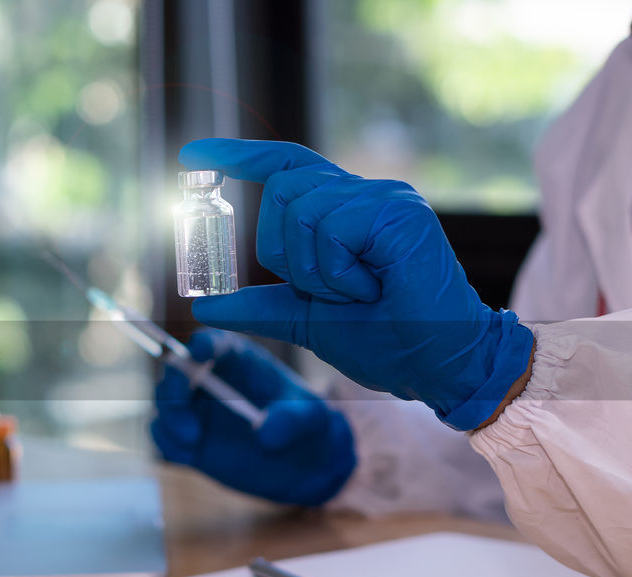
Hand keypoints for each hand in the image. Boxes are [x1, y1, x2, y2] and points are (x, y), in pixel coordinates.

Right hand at [150, 330, 355, 505]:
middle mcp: (211, 378)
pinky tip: (188, 453)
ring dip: (170, 416)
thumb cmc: (307, 426)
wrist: (301, 464)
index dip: (204, 344)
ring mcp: (196, 409)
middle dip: (174, 382)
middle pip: (177, 368)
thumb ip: (293, 420)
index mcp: (239, 360)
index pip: (215, 342)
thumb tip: (263, 433)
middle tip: (180, 403)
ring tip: (192, 439)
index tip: (201, 353)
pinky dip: (167, 441)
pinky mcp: (188, 439)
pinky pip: (163, 434)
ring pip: (165, 400)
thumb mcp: (311, 419)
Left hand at [182, 139, 533, 430]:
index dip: (238, 156)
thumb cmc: (387, 341)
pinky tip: (372, 288)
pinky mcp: (399, 210)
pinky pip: (332, 228)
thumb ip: (260, 307)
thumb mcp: (306, 322)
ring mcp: (383, 198)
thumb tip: (206, 307)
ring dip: (315, 270)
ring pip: (302, 210)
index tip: (192, 156)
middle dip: (285, 253)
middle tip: (328, 291)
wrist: (439, 364)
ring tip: (358, 292)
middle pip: (282, 190)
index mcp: (343, 213)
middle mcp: (363, 195)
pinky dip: (338, 272)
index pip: (284, 166)